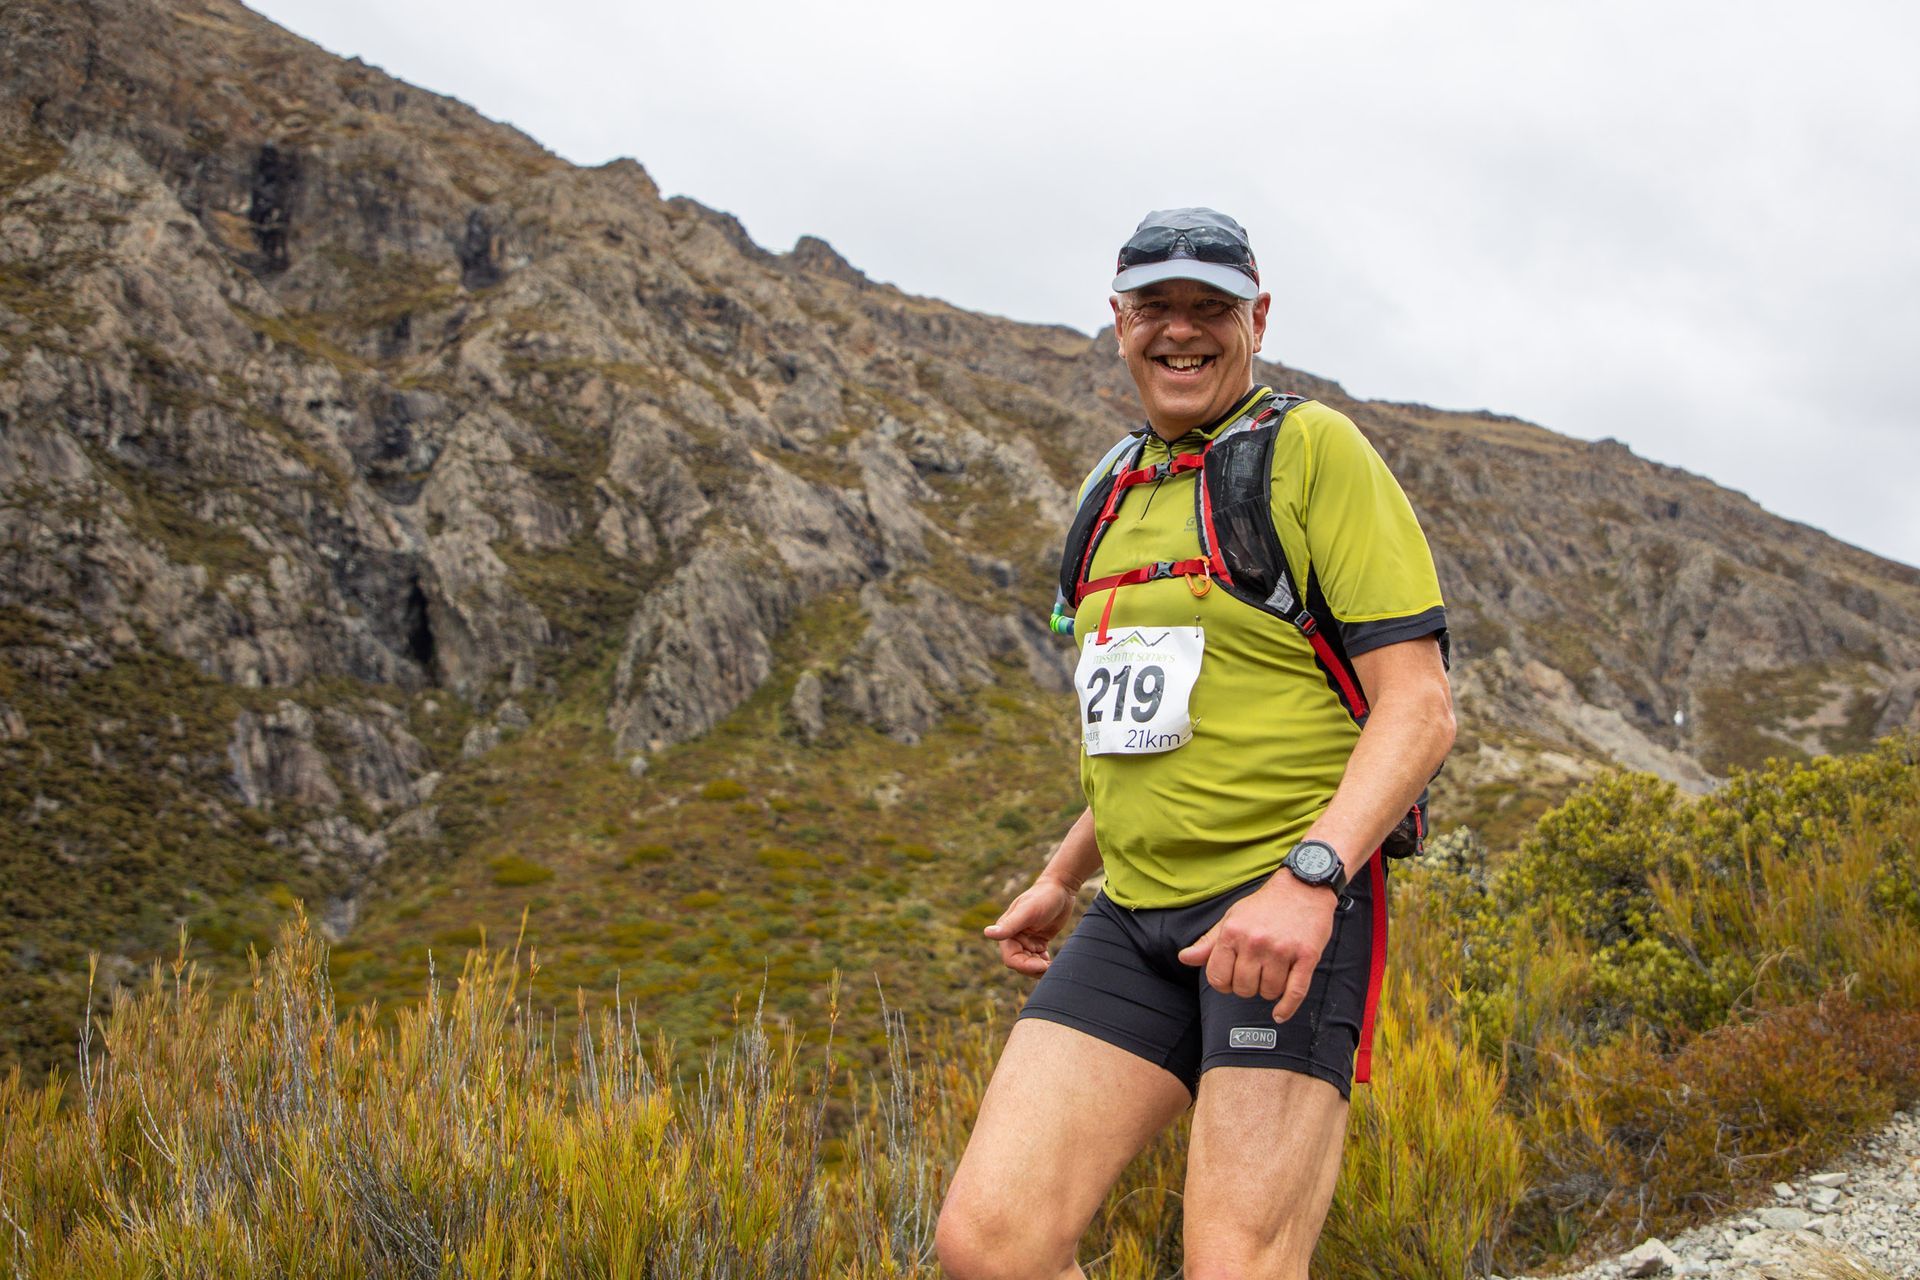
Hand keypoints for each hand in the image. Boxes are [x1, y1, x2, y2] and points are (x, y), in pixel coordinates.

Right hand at [982, 877, 1078, 976]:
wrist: (1060, 888)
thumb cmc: (1043, 897)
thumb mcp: (1027, 911)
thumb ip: (1009, 925)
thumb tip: (987, 933)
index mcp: (1007, 931)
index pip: (1011, 959)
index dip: (1025, 966)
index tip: (1042, 965)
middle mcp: (1014, 937)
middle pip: (1020, 964)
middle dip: (1034, 968)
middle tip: (1051, 967)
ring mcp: (1026, 940)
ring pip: (1029, 964)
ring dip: (1040, 968)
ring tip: (1055, 966)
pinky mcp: (1038, 941)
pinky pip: (1038, 959)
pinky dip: (1045, 964)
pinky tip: (1054, 962)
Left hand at [1176, 877, 1336, 1021]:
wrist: (1303, 888)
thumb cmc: (1264, 905)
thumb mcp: (1231, 918)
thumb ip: (1208, 943)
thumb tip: (1184, 958)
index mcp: (1233, 933)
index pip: (1217, 977)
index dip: (1222, 984)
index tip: (1230, 980)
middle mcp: (1255, 942)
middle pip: (1243, 988)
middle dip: (1247, 987)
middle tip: (1255, 974)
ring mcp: (1282, 950)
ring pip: (1268, 992)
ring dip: (1269, 990)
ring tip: (1272, 973)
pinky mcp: (1306, 956)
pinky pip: (1295, 992)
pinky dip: (1286, 1008)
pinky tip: (1279, 1013)